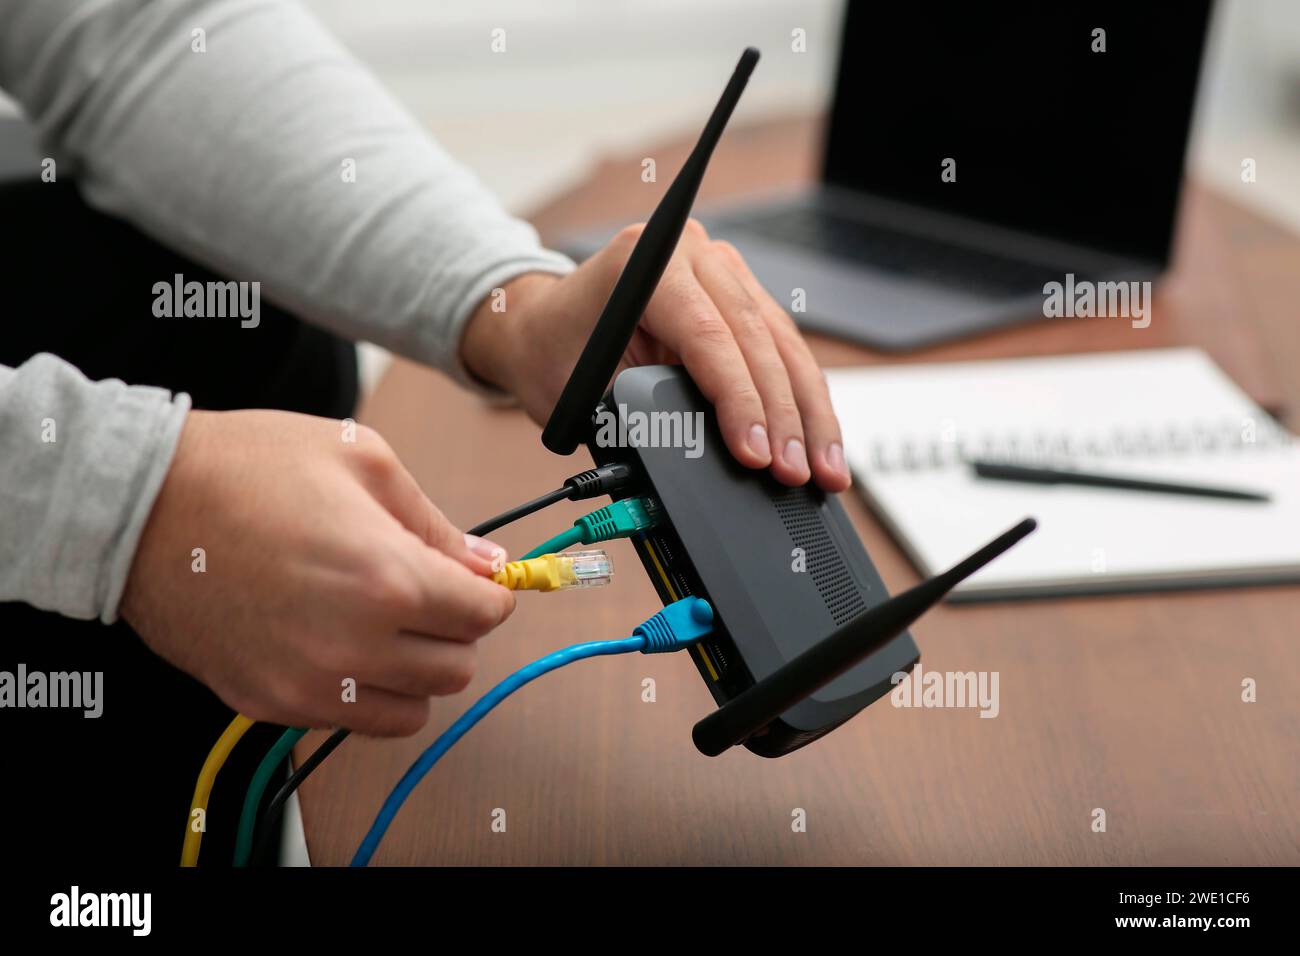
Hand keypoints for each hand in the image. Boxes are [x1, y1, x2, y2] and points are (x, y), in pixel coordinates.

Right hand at [120, 409, 514, 736]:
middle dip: (456, 631)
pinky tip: (339, 643)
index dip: (488, 593)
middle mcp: (352, 646)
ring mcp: (306, 685)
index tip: (474, 579)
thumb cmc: (249, 467)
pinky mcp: (268, 703)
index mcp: (388, 581)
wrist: (139, 504)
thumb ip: (435, 524)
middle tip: (429, 594)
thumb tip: (487, 564)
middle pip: (456, 669)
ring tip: (385, 623)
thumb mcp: (363, 462)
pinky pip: (349, 720)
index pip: (484, 616)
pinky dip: (363, 691)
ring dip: (414, 671)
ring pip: (411, 711)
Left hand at [461, 220, 850, 490]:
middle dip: (782, 417)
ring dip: (808, 412)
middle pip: (756, 339)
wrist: (543, 325)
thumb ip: (638, 418)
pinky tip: (819, 439)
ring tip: (823, 469)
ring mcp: (722, 269)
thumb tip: (702, 463)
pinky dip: (802, 398)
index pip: (709, 336)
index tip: (755, 454)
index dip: (739, 401)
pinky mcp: (742, 295)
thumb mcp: (580, 392)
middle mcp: (691, 252)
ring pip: (783, 344)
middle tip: (795, 473)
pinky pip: (782, 347)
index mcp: (644, 261)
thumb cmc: (553, 354)